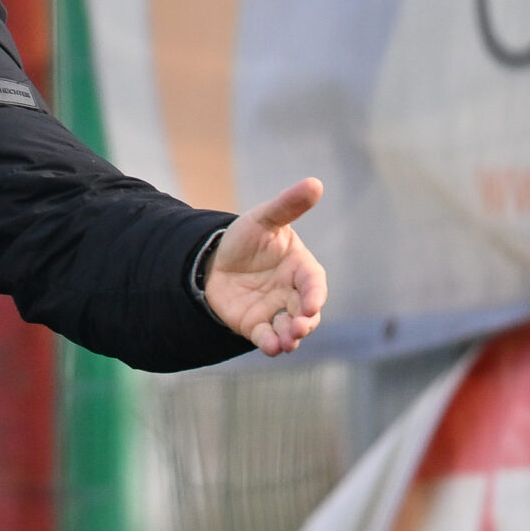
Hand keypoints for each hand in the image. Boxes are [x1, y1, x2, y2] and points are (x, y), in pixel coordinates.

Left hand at [204, 178, 328, 356]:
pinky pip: (267, 338)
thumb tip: (315, 183)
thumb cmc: (246, 238)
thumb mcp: (264, 218)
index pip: (314, 283)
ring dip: (291, 337)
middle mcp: (292, 293)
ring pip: (290, 329)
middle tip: (298, 328)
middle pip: (306, 312)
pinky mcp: (256, 326)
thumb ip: (288, 206)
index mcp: (300, 268)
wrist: (214, 260)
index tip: (311, 304)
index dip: (315, 294)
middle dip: (305, 322)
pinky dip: (271, 344)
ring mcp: (275, 311)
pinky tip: (272, 347)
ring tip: (287, 342)